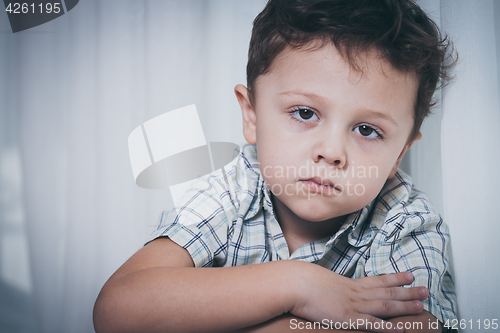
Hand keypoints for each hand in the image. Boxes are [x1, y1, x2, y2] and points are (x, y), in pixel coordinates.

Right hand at [289, 262, 427, 332]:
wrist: (293, 282)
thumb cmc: (300, 280)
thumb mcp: (317, 279)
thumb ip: (327, 285)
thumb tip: (326, 286)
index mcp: (348, 283)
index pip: (376, 280)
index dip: (394, 279)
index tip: (408, 275)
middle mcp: (355, 293)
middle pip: (387, 292)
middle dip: (407, 291)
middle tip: (425, 289)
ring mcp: (353, 305)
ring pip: (385, 306)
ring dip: (405, 305)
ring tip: (422, 304)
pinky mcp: (347, 319)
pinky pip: (372, 325)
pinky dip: (388, 328)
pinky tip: (402, 330)